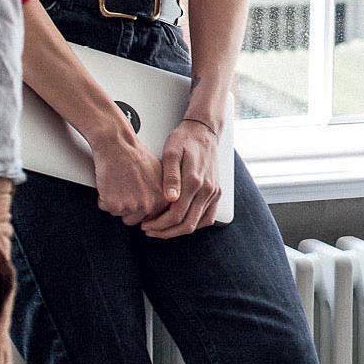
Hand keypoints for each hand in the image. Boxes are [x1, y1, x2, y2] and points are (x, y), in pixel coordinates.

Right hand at [85, 129, 165, 225]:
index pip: (151, 218)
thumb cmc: (137, 157)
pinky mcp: (114, 205)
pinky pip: (105, 208)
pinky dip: (104, 198)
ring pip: (119, 214)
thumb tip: (163, 207)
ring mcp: (131, 206)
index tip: (137, 196)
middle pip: (134, 219)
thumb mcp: (161, 175)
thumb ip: (163, 194)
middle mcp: (149, 205)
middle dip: (127, 207)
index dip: (140, 207)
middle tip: (126, 188)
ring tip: (119, 184)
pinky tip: (110, 183)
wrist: (119, 146)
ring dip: (116, 203)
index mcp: (163, 200)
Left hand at [141, 119, 223, 238]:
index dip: (159, 224)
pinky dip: (195, 224)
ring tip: (162, 228)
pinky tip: (180, 222)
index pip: (176, 215)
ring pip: (199, 223)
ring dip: (179, 230)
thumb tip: (170, 199)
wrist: (204, 131)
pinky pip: (209, 217)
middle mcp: (207, 190)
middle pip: (188, 224)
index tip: (145, 225)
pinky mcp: (217, 192)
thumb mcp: (171, 153)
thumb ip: (171, 177)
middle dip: (166, 232)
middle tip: (150, 230)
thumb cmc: (184, 140)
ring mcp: (214, 192)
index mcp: (194, 181)